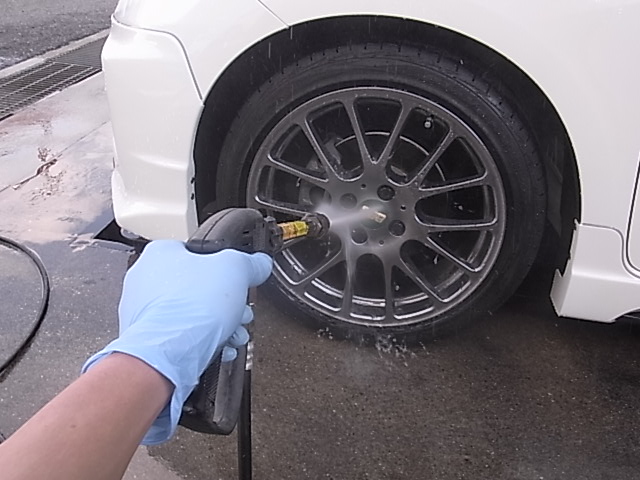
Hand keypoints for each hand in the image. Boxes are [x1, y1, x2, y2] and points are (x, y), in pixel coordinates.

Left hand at [82, 240, 271, 443]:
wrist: (169, 355)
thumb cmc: (188, 309)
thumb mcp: (235, 269)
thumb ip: (251, 263)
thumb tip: (260, 264)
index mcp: (161, 254)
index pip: (198, 252)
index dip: (224, 267)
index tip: (238, 278)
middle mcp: (146, 281)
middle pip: (199, 287)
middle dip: (227, 302)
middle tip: (239, 310)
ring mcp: (144, 314)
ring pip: (192, 315)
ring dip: (220, 325)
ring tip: (234, 333)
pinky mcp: (149, 342)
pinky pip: (183, 338)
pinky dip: (204, 343)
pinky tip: (221, 347)